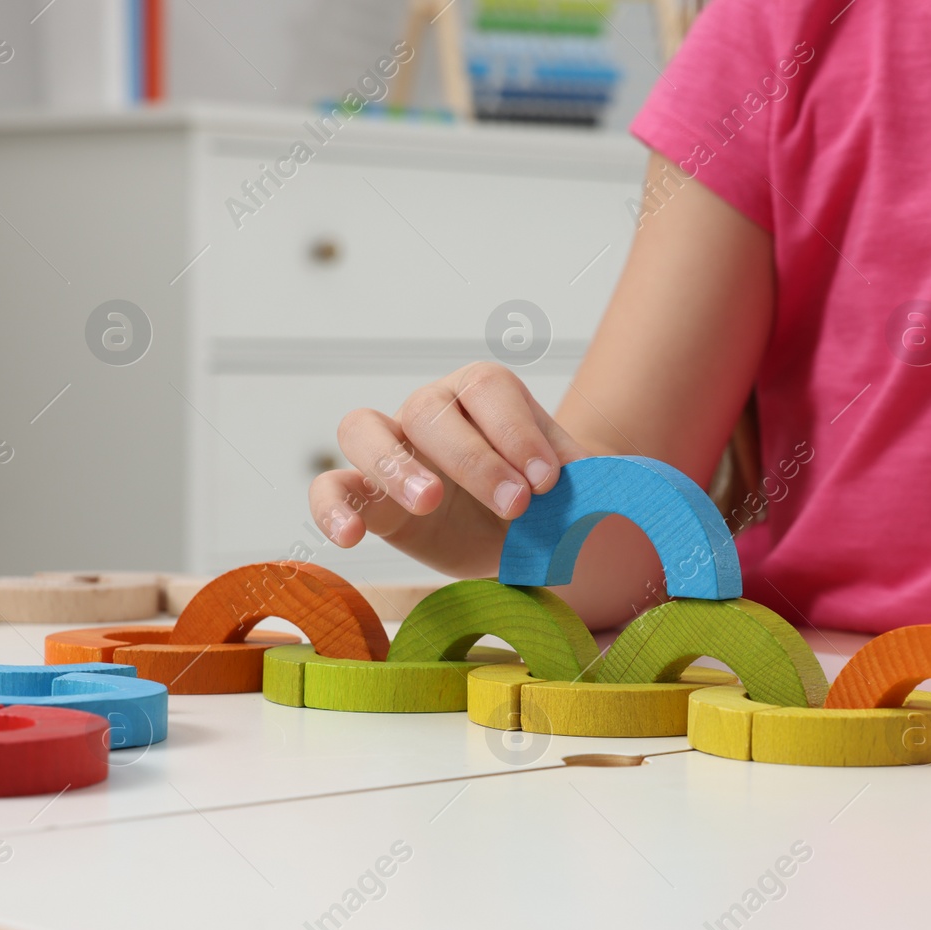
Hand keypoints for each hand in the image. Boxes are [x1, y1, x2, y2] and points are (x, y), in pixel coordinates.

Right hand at [309, 362, 589, 573]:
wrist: (531, 540)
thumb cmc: (555, 504)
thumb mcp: (582, 490)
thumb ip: (591, 483)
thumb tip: (599, 487)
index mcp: (488, 394)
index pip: (489, 389)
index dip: (517, 431)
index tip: (549, 482)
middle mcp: (434, 410)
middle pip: (431, 408)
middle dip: (476, 458)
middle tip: (516, 507)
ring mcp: (394, 450)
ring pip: (363, 428)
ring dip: (394, 464)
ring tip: (430, 501)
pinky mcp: (369, 498)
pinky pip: (331, 487)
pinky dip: (331, 506)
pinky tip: (349, 538)